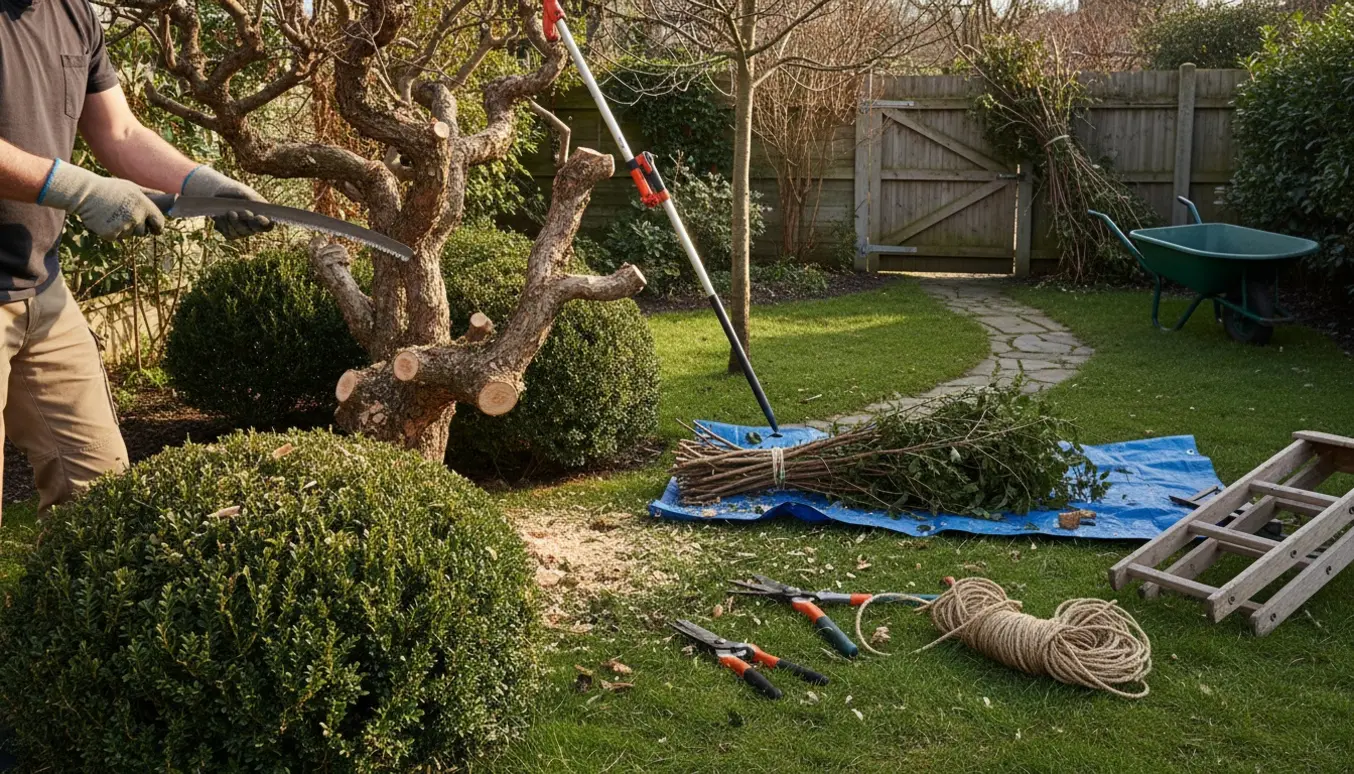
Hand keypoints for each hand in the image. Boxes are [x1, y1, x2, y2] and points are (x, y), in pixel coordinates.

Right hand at [36, 160, 164, 240]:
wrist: (84, 193)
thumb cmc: (110, 188)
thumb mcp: (132, 187)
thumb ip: (150, 194)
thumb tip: (168, 195)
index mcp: (144, 206)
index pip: (159, 223)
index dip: (157, 227)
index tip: (155, 229)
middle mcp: (137, 217)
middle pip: (143, 232)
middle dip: (136, 227)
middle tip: (123, 216)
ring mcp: (124, 227)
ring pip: (129, 235)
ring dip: (123, 229)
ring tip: (111, 215)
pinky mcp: (111, 234)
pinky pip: (116, 237)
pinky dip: (110, 231)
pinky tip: (104, 220)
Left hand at [181, 166, 272, 239]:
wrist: (223, 196)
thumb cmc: (238, 194)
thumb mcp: (246, 194)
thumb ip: (251, 201)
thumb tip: (255, 210)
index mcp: (262, 218)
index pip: (267, 225)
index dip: (264, 223)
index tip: (258, 217)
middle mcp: (253, 228)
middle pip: (250, 230)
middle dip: (240, 222)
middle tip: (233, 212)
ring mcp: (242, 232)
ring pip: (238, 233)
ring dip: (230, 223)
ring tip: (227, 212)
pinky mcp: (231, 234)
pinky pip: (228, 233)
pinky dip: (223, 225)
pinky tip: (220, 217)